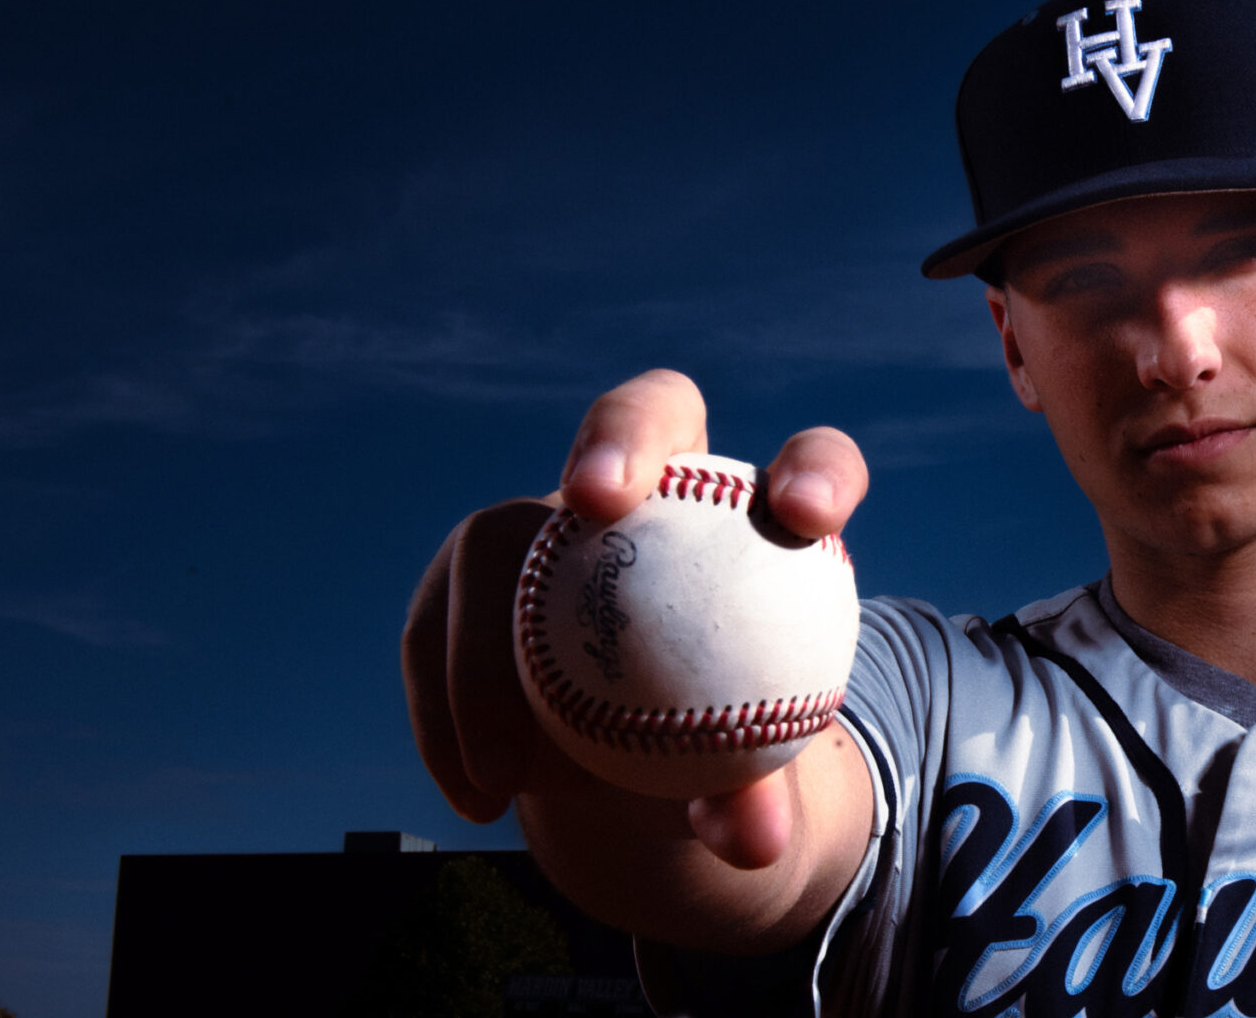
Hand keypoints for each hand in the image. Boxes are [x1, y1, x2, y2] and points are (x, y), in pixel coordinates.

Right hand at [401, 368, 871, 869]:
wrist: (632, 777)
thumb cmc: (711, 761)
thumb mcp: (743, 789)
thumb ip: (755, 803)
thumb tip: (752, 842)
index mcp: (763, 524)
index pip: (813, 463)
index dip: (818, 468)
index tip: (806, 517)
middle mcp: (660, 491)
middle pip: (652, 412)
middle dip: (624, 433)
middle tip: (597, 501)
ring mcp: (555, 522)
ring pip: (503, 536)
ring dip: (489, 646)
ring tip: (511, 771)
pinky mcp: (473, 574)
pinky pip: (437, 628)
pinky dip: (448, 713)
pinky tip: (477, 796)